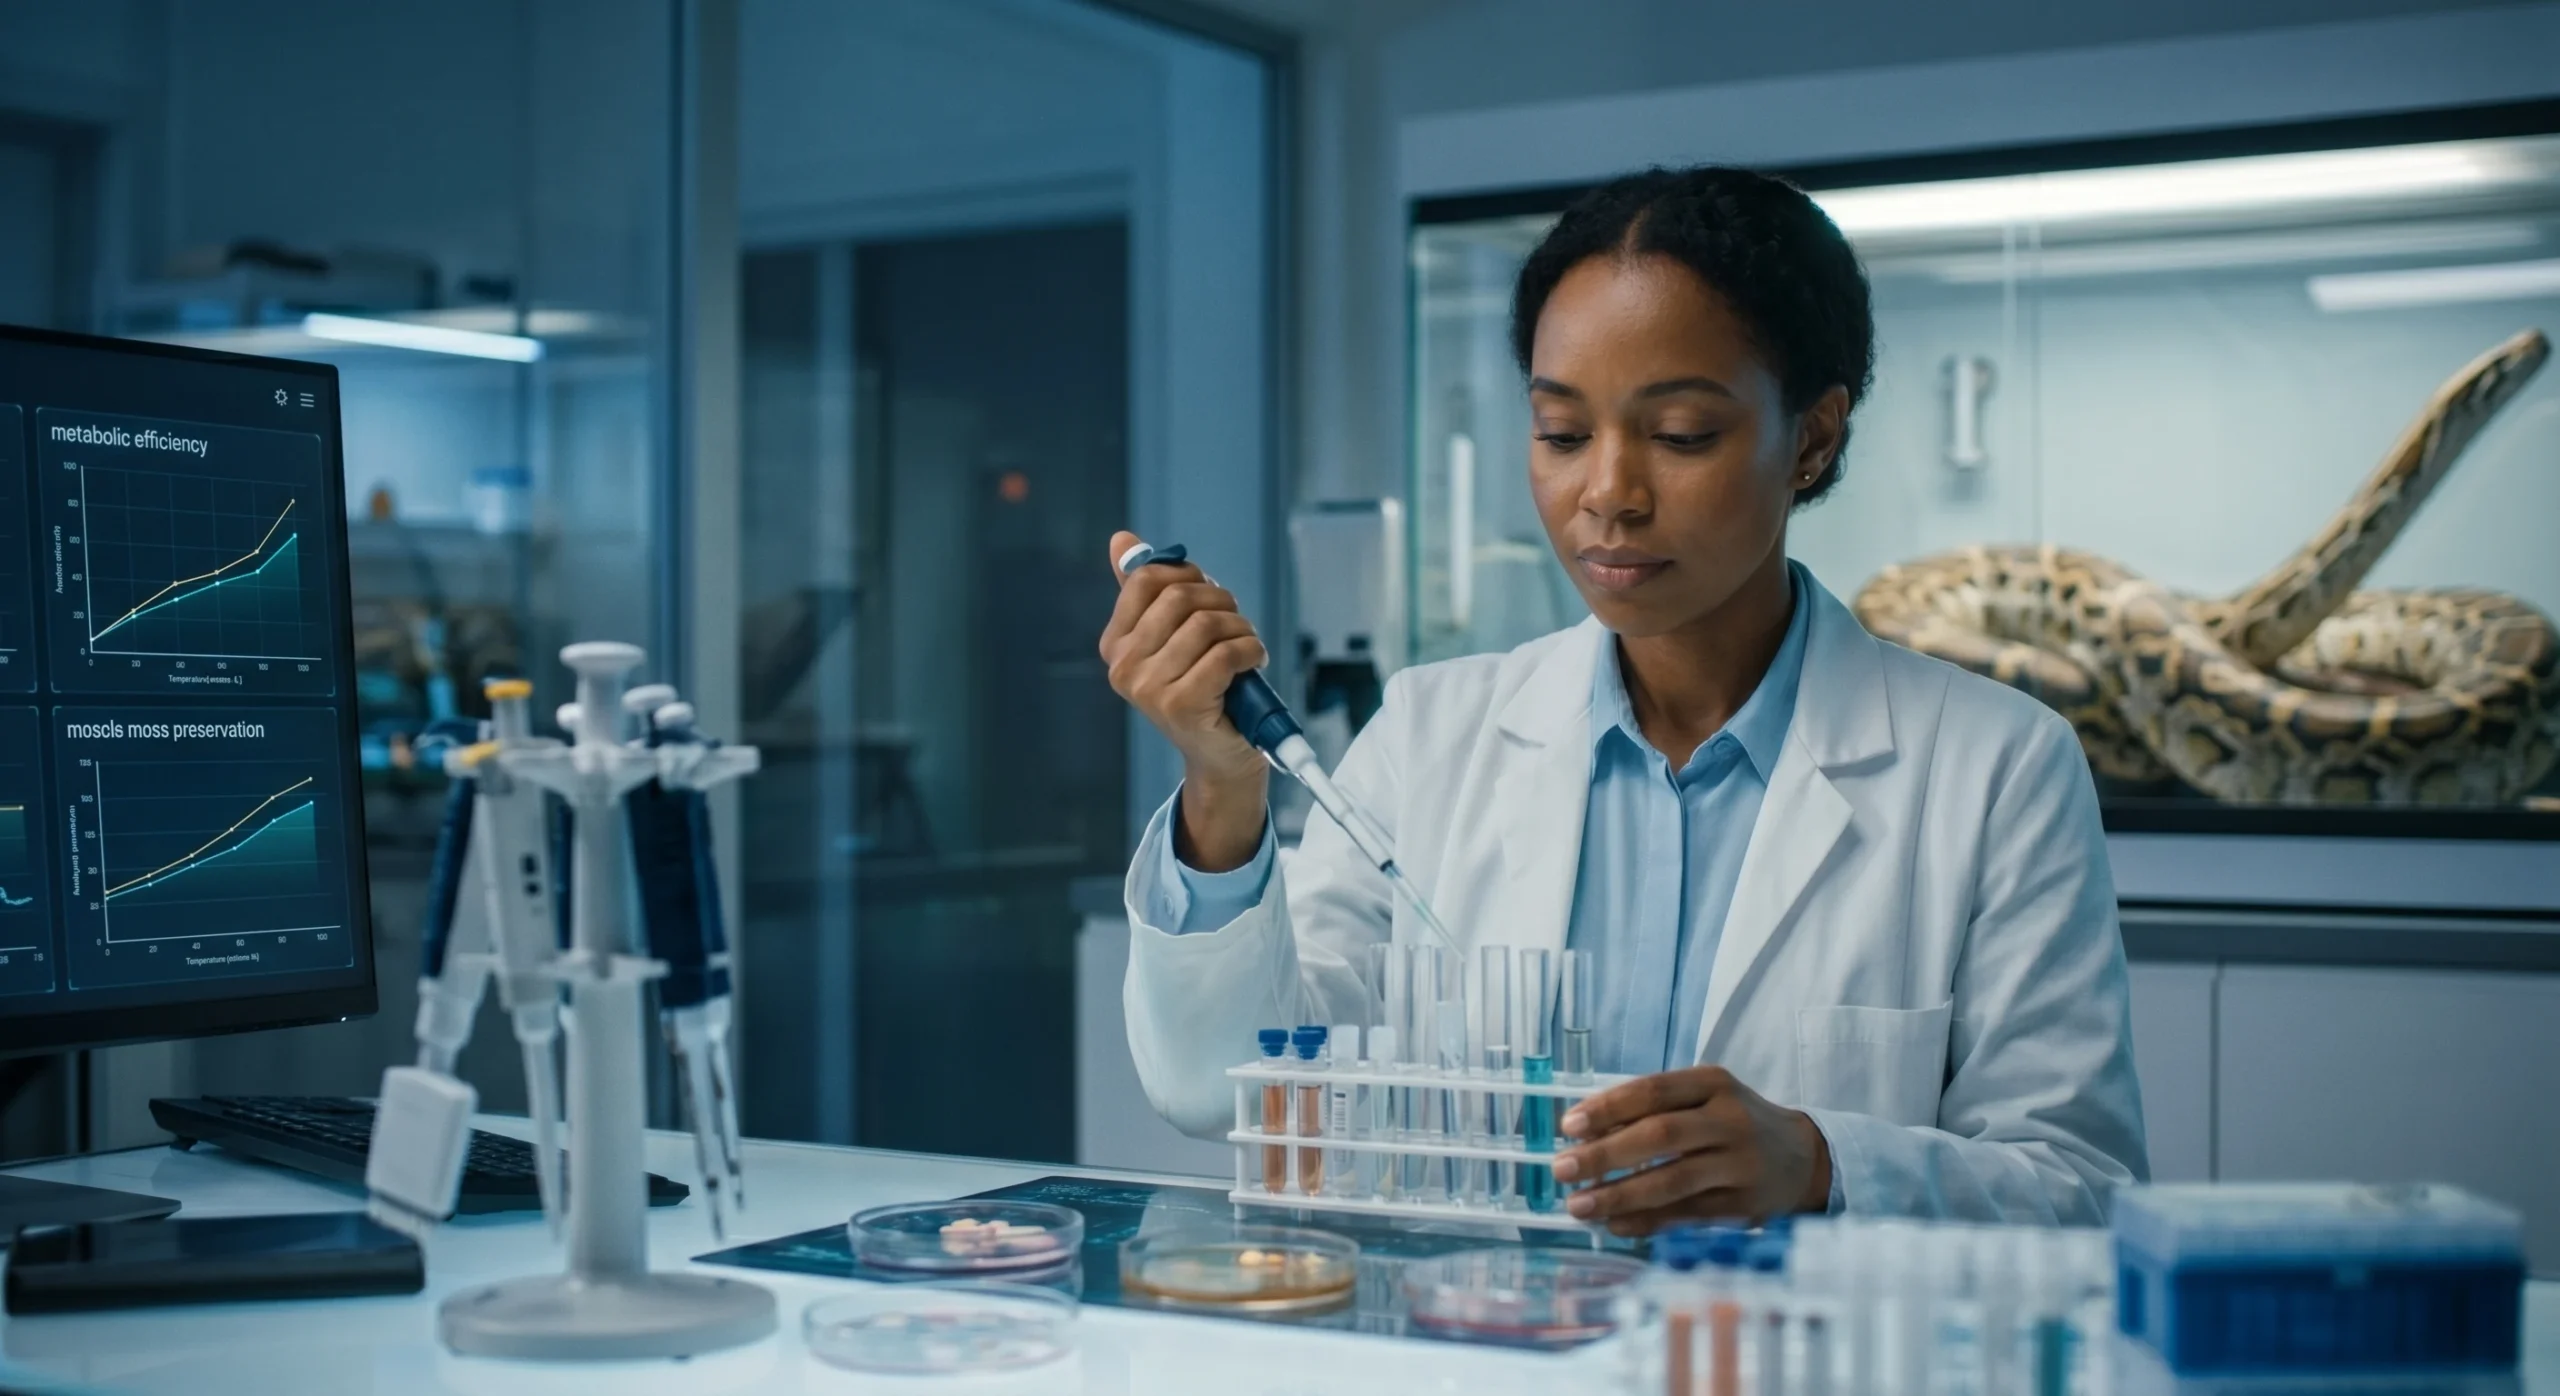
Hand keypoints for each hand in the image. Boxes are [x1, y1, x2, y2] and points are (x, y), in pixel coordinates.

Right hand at [1099, 530, 1269, 870]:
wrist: (1221, 753)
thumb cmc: (1203, 687)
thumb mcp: (1173, 634)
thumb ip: (1147, 589)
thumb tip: (1121, 539)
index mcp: (1115, 643)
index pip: (1147, 579)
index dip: (1188, 576)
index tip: (1207, 594)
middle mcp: (1123, 666)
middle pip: (1180, 598)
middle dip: (1220, 601)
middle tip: (1234, 622)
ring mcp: (1148, 689)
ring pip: (1205, 624)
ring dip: (1240, 629)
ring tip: (1245, 646)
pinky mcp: (1180, 704)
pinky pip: (1223, 654)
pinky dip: (1248, 651)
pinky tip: (1250, 664)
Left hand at [1550, 1066, 1830, 1235]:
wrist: (1803, 1159)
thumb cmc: (1734, 1124)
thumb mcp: (1704, 1099)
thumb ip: (1653, 1109)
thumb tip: (1585, 1135)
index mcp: (1714, 1083)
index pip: (1653, 1090)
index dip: (1607, 1107)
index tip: (1568, 1126)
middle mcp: (1730, 1120)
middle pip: (1660, 1135)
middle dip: (1605, 1154)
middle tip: (1561, 1169)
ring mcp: (1740, 1164)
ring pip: (1672, 1181)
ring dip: (1619, 1196)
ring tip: (1579, 1205)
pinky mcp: (1744, 1206)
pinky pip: (1685, 1215)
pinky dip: (1645, 1221)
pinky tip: (1613, 1224)